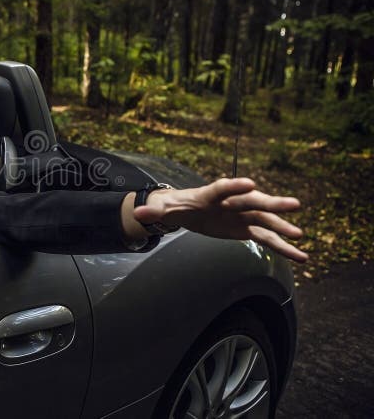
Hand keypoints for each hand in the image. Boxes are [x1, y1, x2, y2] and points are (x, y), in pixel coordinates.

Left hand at [134, 178, 306, 262]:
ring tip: (301, 236)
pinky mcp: (247, 228)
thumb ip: (154, 212)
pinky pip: (267, 238)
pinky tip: (301, 256)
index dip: (235, 186)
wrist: (190, 210)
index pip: (223, 188)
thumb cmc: (178, 206)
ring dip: (283, 228)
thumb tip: (138, 214)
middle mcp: (232, 202)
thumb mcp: (165, 209)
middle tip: (293, 204)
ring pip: (265, 221)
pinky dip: (282, 247)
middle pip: (253, 201)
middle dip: (272, 203)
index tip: (250, 183)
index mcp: (211, 194)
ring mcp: (243, 215)